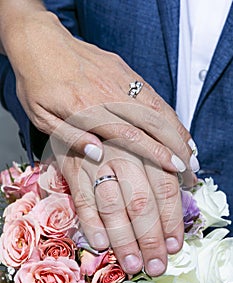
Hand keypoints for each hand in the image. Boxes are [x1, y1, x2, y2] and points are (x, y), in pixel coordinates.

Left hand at [0, 5, 198, 173]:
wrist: (39, 41)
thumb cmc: (37, 82)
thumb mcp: (42, 117)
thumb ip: (70, 137)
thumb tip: (98, 154)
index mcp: (87, 110)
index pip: (130, 135)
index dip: (156, 153)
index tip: (175, 166)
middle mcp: (109, 94)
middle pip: (151, 122)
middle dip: (176, 145)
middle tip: (191, 165)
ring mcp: (119, 80)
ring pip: (157, 107)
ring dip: (177, 129)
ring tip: (191, 148)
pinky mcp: (124, 70)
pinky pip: (151, 93)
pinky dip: (168, 110)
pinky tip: (176, 124)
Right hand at [53, 140, 195, 275]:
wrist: (81, 113)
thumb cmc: (120, 134)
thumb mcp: (146, 138)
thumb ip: (165, 161)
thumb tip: (192, 180)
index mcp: (147, 146)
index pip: (166, 188)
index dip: (171, 220)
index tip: (174, 247)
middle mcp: (124, 153)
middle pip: (141, 201)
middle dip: (150, 238)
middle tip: (155, 265)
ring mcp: (96, 161)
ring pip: (113, 204)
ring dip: (124, 238)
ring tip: (133, 264)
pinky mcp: (72, 168)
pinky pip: (83, 199)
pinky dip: (91, 222)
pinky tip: (101, 244)